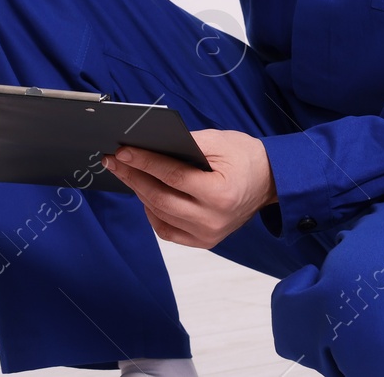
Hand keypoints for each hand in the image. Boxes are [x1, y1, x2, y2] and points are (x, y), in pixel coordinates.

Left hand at [103, 129, 277, 248]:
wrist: (270, 181)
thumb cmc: (245, 157)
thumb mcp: (219, 141)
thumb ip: (185, 143)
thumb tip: (148, 143)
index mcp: (220, 194)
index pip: (172, 177)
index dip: (144, 163)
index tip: (122, 151)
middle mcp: (212, 220)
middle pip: (160, 198)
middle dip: (132, 176)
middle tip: (113, 160)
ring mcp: (208, 234)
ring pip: (159, 215)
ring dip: (138, 192)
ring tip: (126, 172)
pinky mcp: (204, 241)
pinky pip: (167, 230)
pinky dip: (152, 212)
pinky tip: (145, 194)